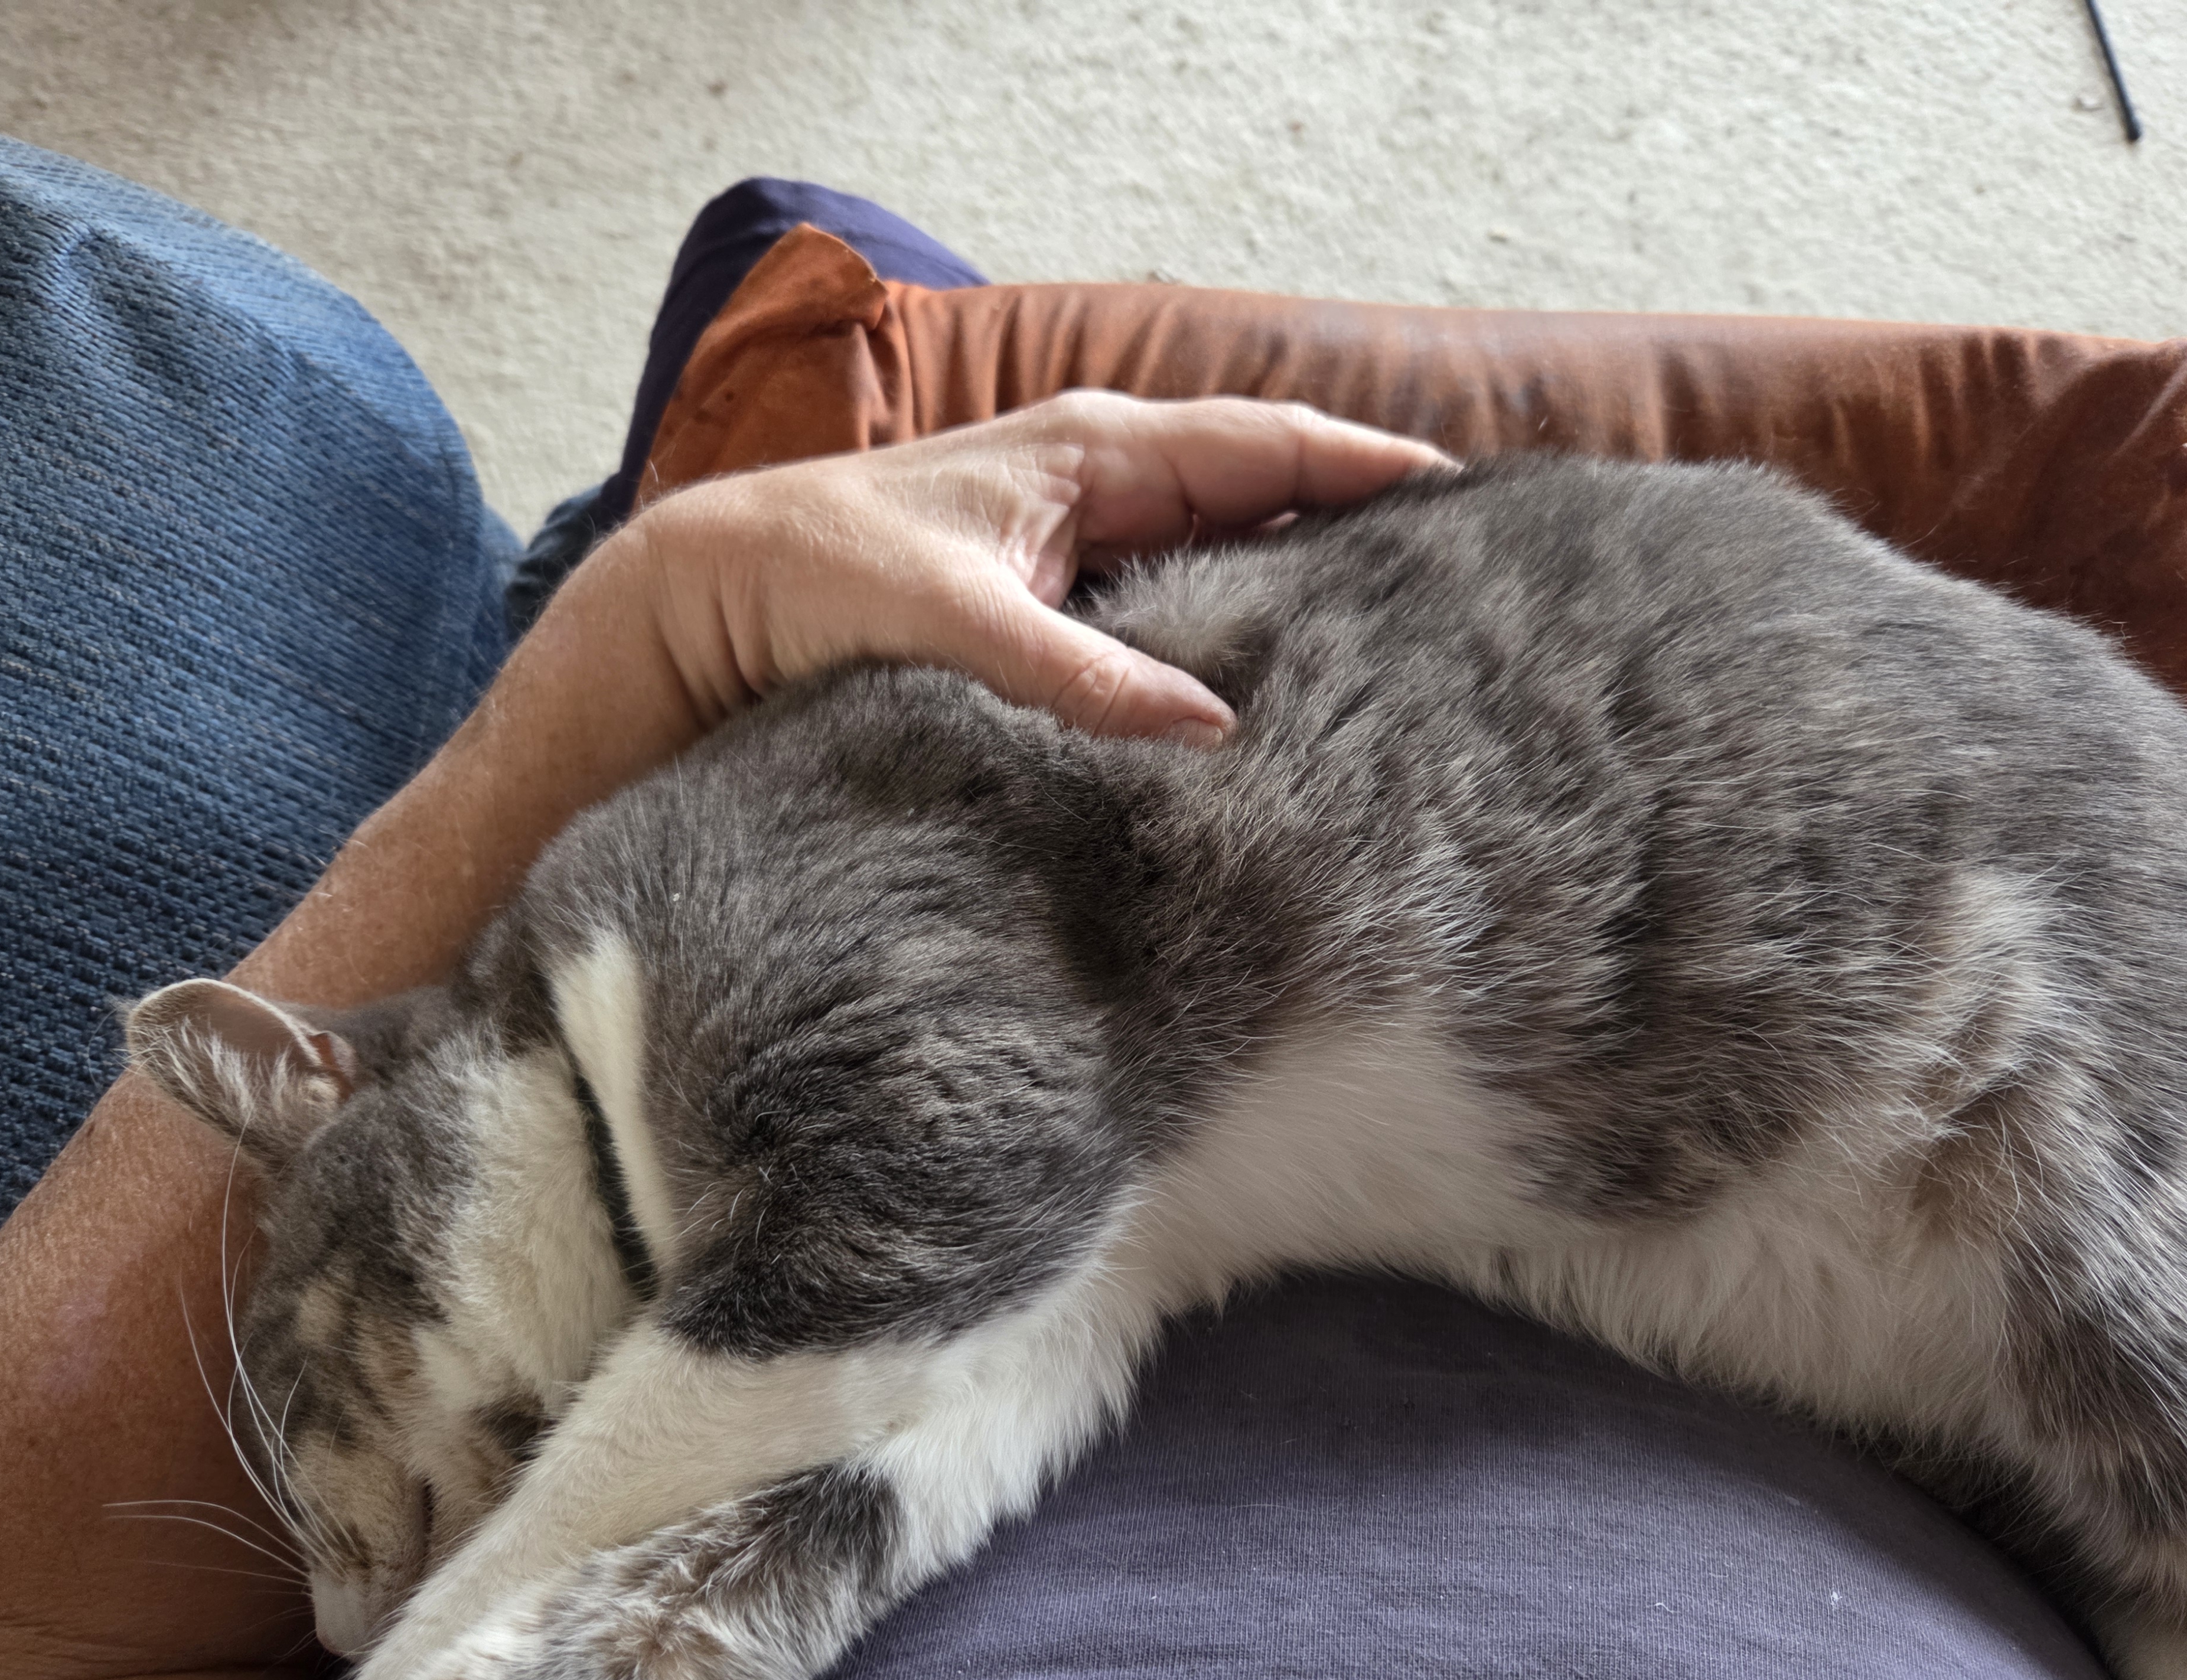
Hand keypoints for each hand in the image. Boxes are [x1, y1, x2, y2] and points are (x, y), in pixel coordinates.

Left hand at [624, 390, 1452, 744]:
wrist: (711, 598)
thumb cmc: (817, 573)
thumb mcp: (948, 617)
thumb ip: (1074, 669)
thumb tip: (1211, 728)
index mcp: (1095, 451)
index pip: (1271, 446)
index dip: (1375, 468)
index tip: (1475, 503)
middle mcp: (1104, 482)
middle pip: (1272, 490)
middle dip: (1367, 522)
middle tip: (1472, 579)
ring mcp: (1087, 539)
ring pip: (1231, 546)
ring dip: (1309, 578)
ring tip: (1408, 632)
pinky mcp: (1061, 599)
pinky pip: (1180, 597)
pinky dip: (1239, 623)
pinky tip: (1282, 675)